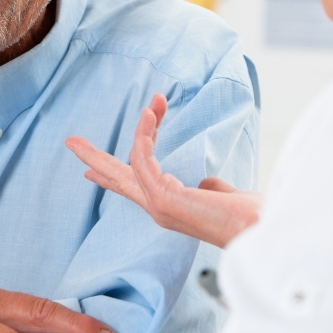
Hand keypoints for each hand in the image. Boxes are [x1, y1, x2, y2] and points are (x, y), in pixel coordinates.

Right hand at [66, 94, 262, 248]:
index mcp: (171, 209)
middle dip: (94, 159)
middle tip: (71, 142)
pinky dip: (144, 134)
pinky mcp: (162, 198)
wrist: (261, 230)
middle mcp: (159, 210)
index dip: (110, 179)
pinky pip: (142, 159)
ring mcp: (158, 206)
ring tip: (154, 102)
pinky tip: (150, 114)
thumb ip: (212, 189)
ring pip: (128, 164)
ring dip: (143, 127)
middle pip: (118, 179)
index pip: (133, 190)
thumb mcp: (227, 198)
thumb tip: (207, 183)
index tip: (91, 174)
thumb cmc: (252, 220)